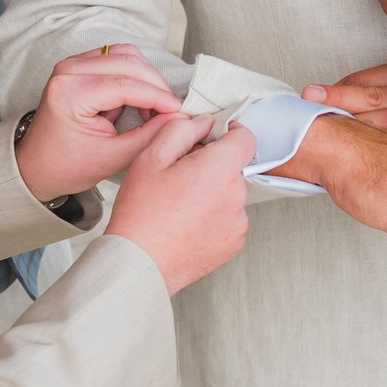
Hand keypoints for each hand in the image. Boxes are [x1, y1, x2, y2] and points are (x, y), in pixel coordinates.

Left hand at [12, 43, 185, 197]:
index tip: (179, 111)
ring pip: (125, 54)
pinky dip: (135, 75)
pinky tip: (138, 100)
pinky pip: (116, 57)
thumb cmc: (66, 165)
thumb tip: (178, 119)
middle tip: (170, 111)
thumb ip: (148, 137)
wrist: (36, 165)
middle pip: (129, 62)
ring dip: (146, 78)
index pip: (126, 85)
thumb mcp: (112, 158)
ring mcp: (72, 64)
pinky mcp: (79, 65)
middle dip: (156, 86)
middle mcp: (68, 70)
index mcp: (69, 93)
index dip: (159, 97)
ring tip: (152, 108)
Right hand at [105, 113, 254, 292]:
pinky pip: (228, 219)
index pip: (245, 138)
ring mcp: (237, 222)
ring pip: (229, 194)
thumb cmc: (142, 214)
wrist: (140, 263)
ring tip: (179, 205)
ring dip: (212, 193)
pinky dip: (213, 217)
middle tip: (178, 177)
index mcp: (220, 169)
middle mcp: (236, 195)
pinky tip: (186, 223)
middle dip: (211, 166)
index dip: (230, 132)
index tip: (215, 136)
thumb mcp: (152, 157)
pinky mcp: (233, 243)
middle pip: (232, 167)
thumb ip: (181, 130)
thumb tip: (201, 124)